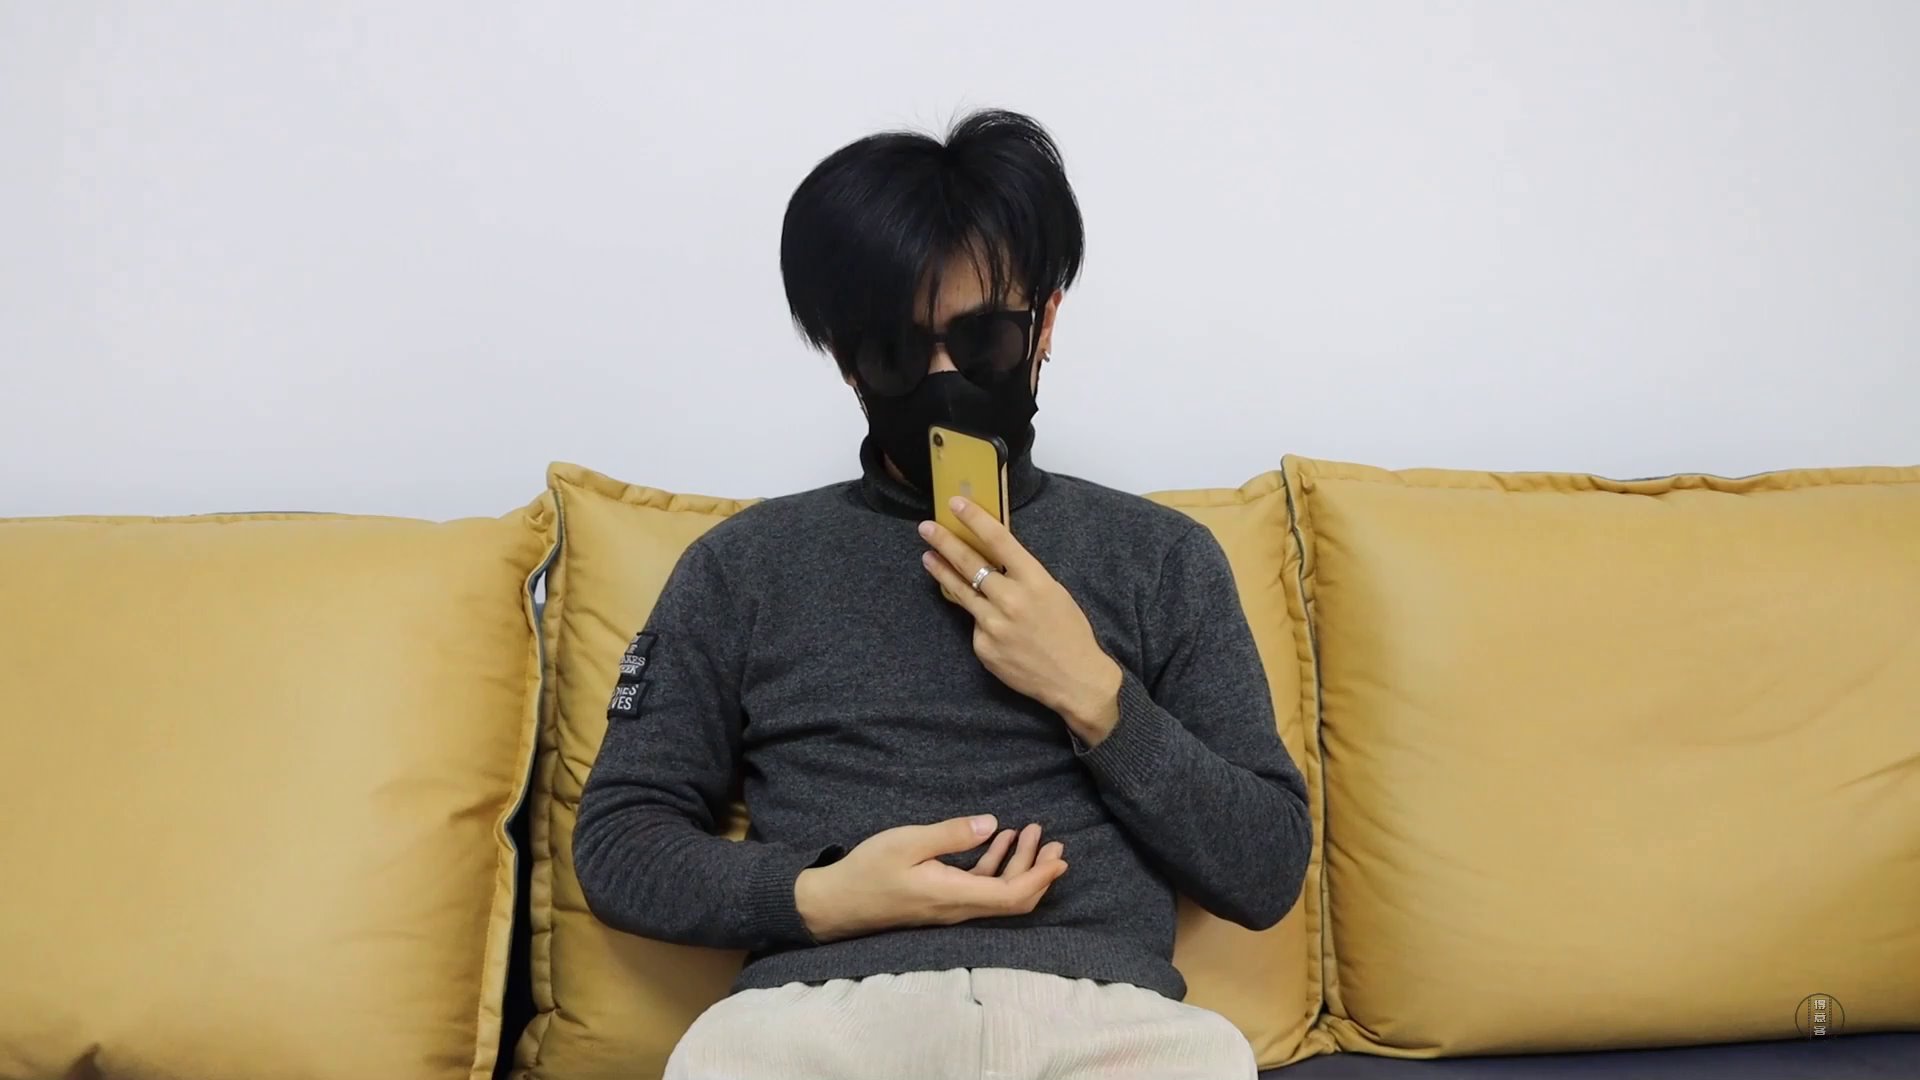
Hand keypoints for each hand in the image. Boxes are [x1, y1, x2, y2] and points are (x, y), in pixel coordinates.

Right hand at [795, 815, 1066, 943]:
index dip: (1040, 878)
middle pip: (1012, 897)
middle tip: (1054, 841)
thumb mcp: (908, 843)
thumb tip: (991, 824)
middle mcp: (957, 908)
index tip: (1060, 858)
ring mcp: (949, 907)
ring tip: (1032, 833)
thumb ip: (951, 834)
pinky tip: (997, 840)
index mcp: (953, 895)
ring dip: (1018, 864)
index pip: (1011, 895)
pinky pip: (978, 888)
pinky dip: (994, 865)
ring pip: (996, 892)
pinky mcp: (939, 901)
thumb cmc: (868, 871)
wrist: (835, 904)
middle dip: (1037, 870)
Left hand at [919, 498, 1124, 744]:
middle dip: (945, 542)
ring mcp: (994, 625)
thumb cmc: (1069, 632)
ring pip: (961, 592)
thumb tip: (992, 558)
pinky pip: (975, 625)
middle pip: (970, 563)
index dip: (975, 519)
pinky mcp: (984, 647)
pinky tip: (994, 626)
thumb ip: (1023, 576)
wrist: (1075, 679)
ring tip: (928, 557)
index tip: (956, 503)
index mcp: (1035, 580)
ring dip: (942, 572)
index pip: (999, 540)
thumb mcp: (1054, 593)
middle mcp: (1011, 599)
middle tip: (926, 528)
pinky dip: (980, 620)